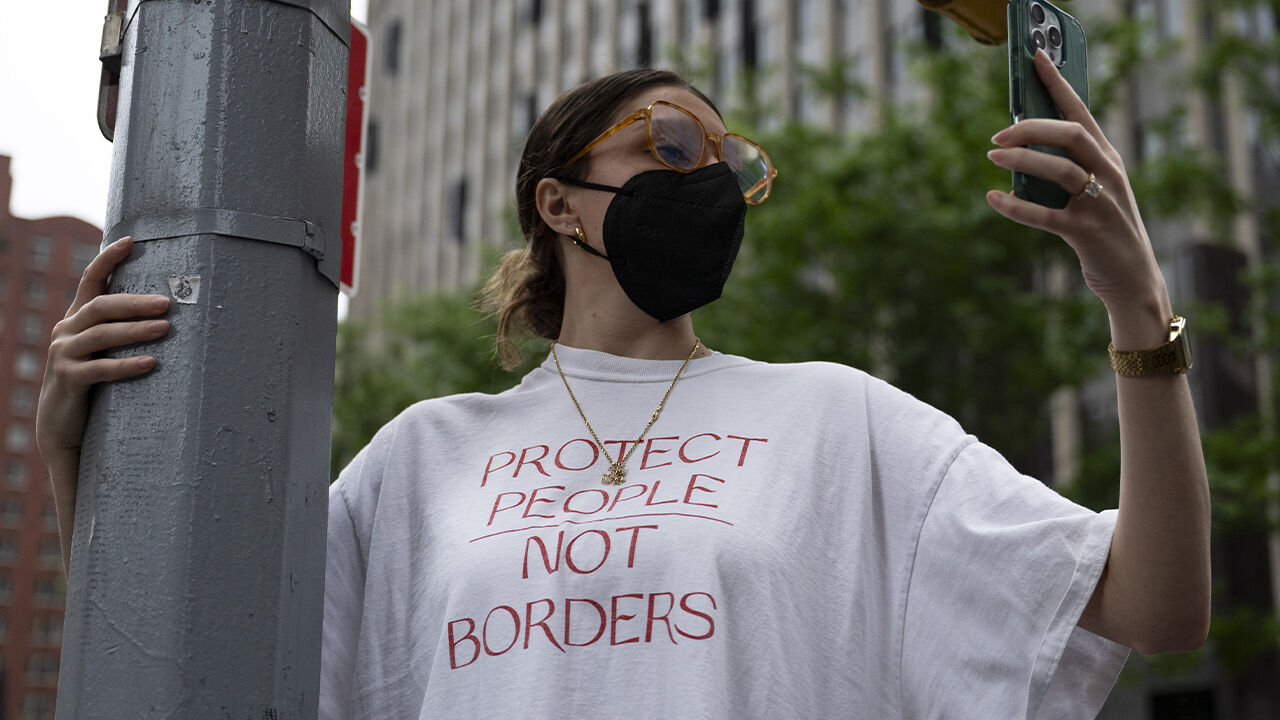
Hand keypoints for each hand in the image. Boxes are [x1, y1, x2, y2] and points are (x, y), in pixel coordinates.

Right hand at [36, 237, 170, 465]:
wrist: (61, 425)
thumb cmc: (92, 383)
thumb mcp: (102, 351)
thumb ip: (118, 329)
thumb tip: (164, 309)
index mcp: (76, 319)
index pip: (91, 281)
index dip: (108, 259)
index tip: (131, 241)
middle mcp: (66, 331)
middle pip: (102, 306)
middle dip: (136, 302)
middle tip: (168, 302)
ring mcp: (63, 354)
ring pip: (102, 334)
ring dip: (136, 330)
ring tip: (166, 328)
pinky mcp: (67, 379)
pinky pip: (100, 369)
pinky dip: (126, 365)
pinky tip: (151, 363)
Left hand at [985, 49, 1171, 346]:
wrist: (1133, 278)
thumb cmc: (1105, 229)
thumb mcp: (1094, 190)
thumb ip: (1068, 168)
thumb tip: (1019, 149)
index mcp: (1109, 158)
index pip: (1082, 111)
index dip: (1058, 84)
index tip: (1036, 59)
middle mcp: (1108, 174)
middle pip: (1070, 134)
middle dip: (1031, 127)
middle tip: (997, 135)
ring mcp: (1099, 203)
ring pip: (1059, 169)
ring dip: (1022, 160)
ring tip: (992, 157)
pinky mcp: (1086, 232)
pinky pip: (1044, 215)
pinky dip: (1015, 206)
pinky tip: (993, 199)